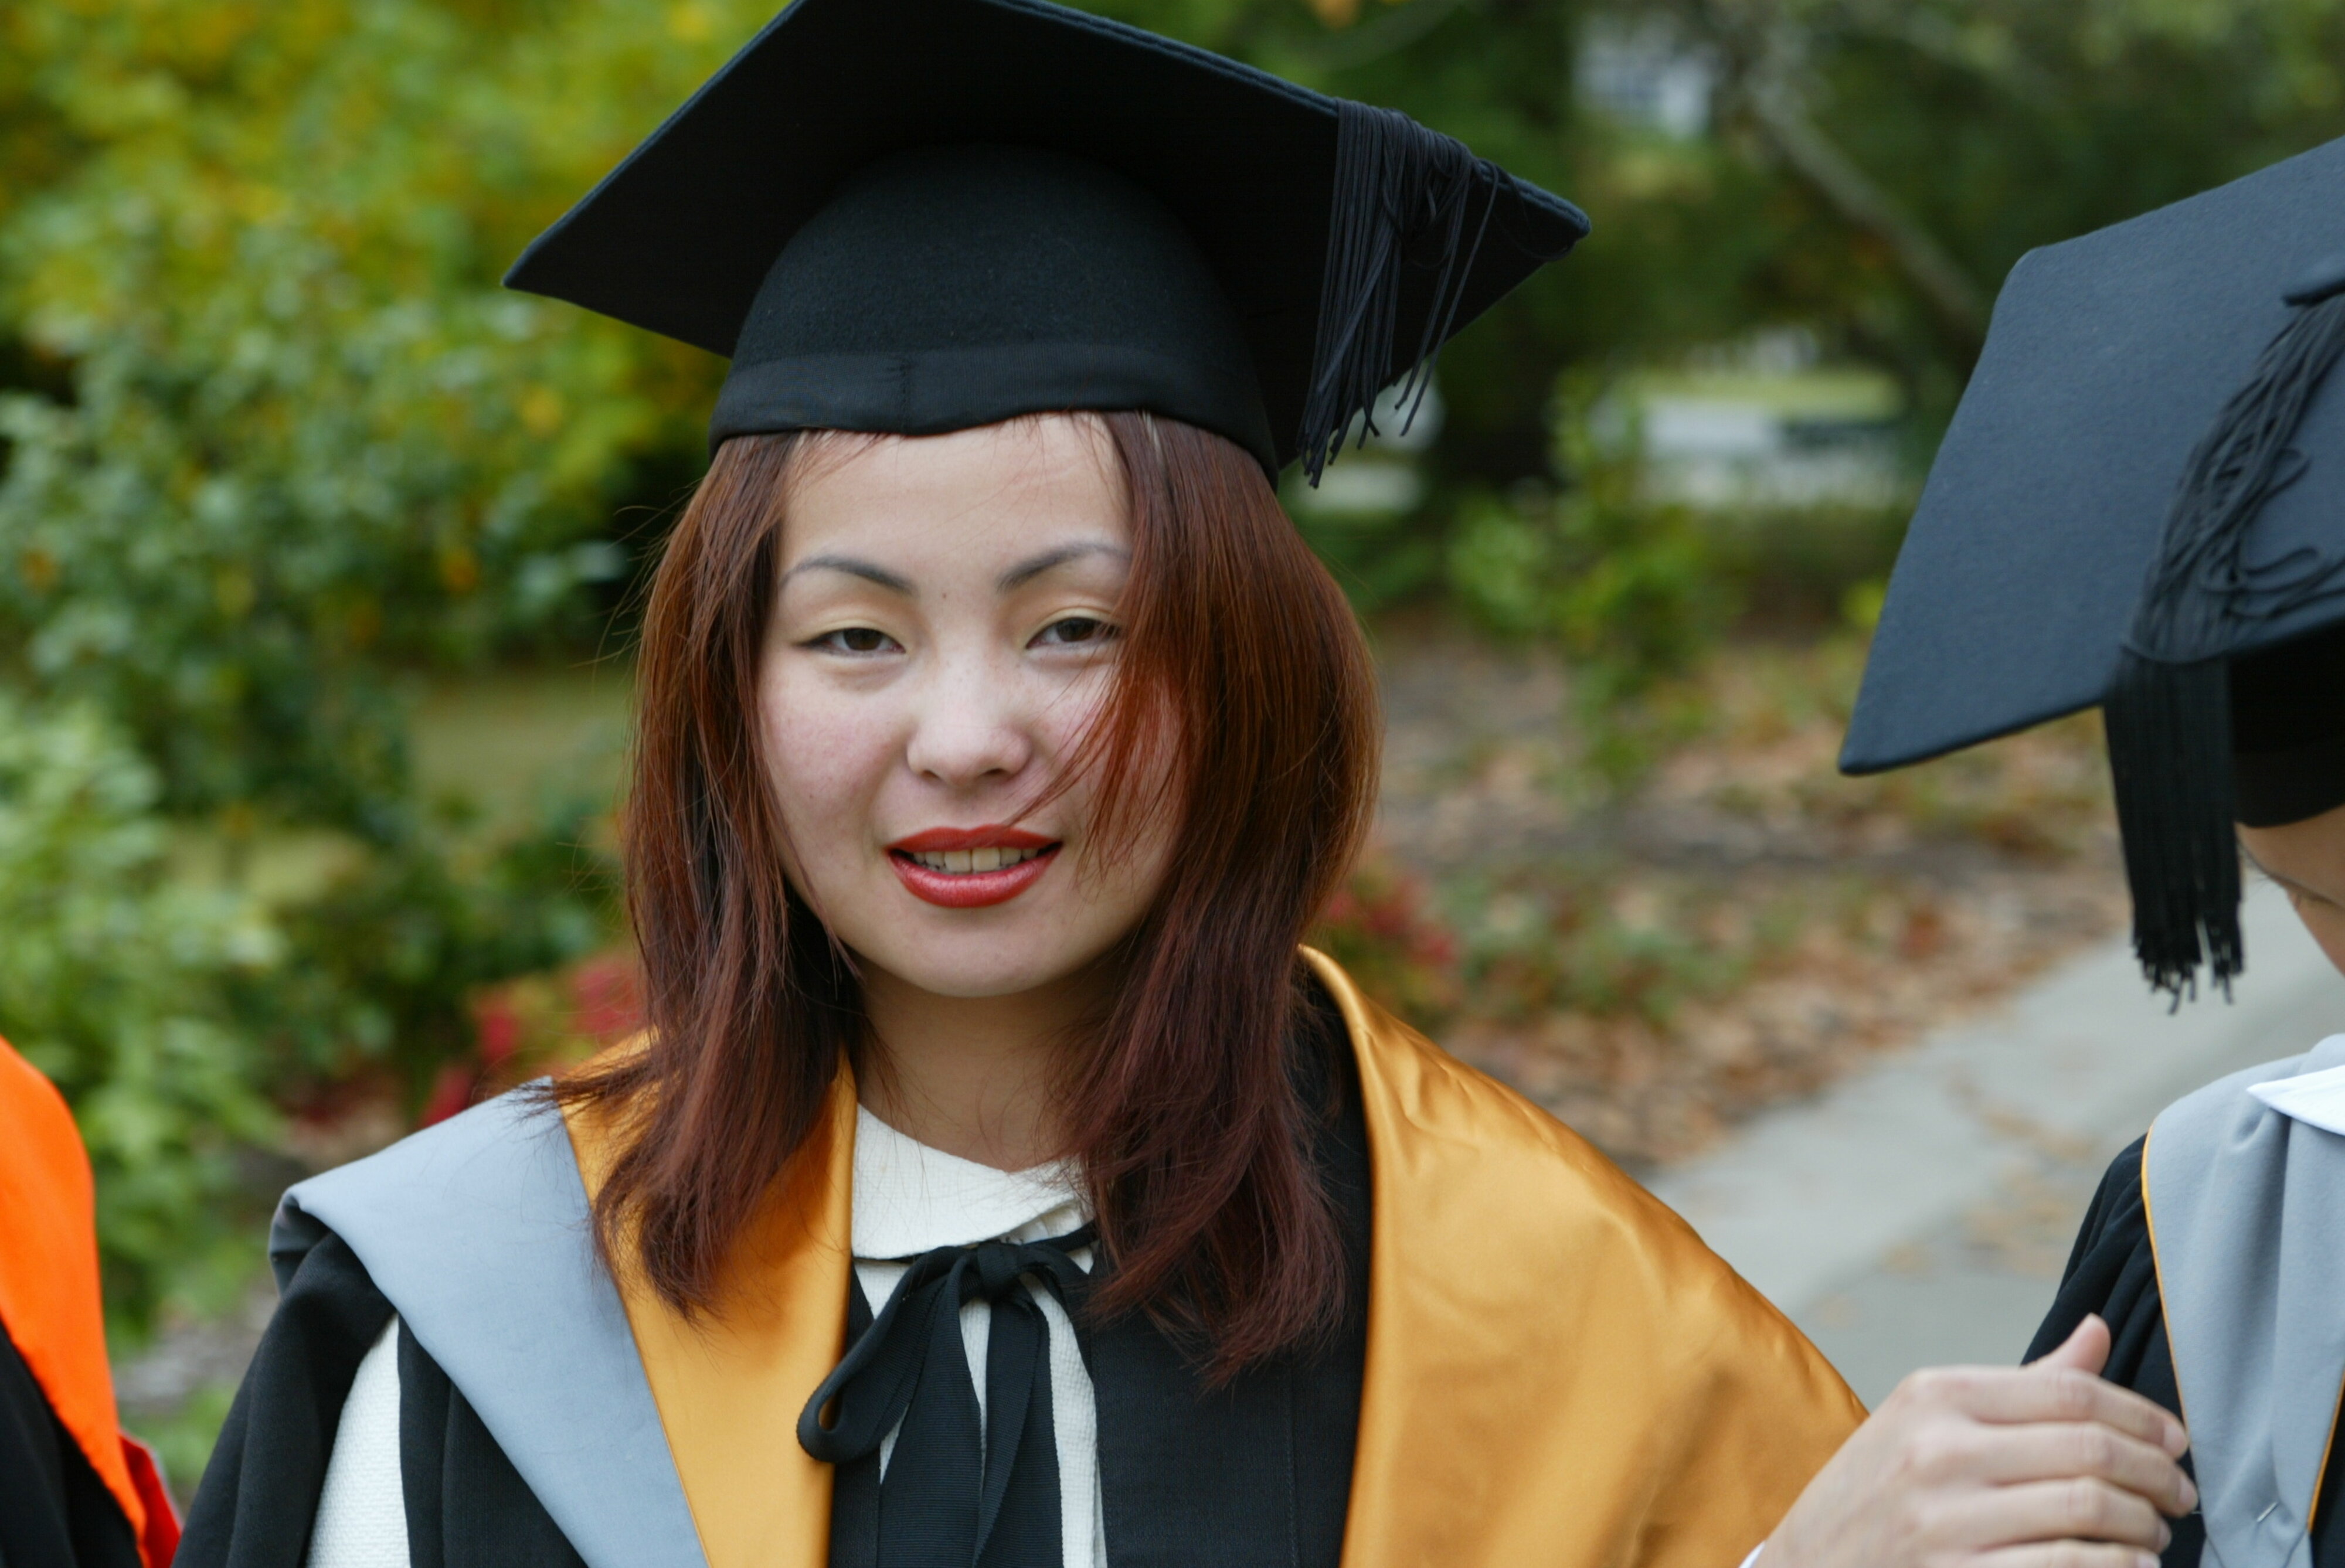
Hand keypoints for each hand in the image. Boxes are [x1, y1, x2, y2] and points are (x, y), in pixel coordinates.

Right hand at [1764, 1316, 2195, 1567]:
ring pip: (2089, 1511)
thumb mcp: (1929, 1420)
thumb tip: (2097, 1332)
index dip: (2141, 1415)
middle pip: (2089, 1449)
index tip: (2175, 1440)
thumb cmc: (1879, 1491)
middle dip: (2157, 1474)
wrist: (1807, 1565)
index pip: (2070, 1390)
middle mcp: (1937, 1450)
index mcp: (1934, 1396)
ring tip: (2153, 1533)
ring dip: (2144, 1526)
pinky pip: (2068, 1566)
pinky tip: (2129, 1566)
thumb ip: (2022, 1385)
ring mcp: (1945, 1520)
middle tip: (2179, 1493)